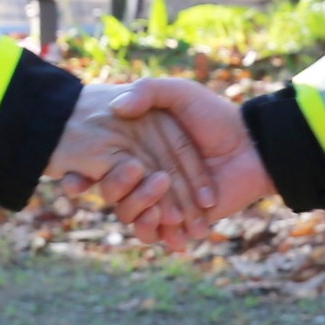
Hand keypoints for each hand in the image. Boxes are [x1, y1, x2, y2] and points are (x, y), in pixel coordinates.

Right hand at [47, 83, 214, 245]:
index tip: (71, 178)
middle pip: (111, 191)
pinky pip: (154, 232)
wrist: (253, 147)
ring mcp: (159, 199)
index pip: (99, 163)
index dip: (80, 173)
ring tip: (156, 203)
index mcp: (136, 147)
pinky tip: (165, 219)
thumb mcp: (179, 92)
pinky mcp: (177, 220)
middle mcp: (143, 174)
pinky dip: (154, 230)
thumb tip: (115, 107)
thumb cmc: (216, 116)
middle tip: (133, 173)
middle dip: (115, 189)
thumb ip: (147, 91)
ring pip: (129, 214)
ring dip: (138, 209)